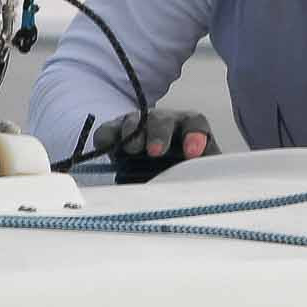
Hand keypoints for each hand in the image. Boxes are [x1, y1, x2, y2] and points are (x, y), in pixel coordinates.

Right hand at [90, 107, 212, 180]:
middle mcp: (163, 121)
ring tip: (133, 150)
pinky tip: (108, 147)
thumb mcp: (195, 171)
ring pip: (135, 121)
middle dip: (160, 134)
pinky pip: (107, 131)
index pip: (194, 124)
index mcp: (188, 127)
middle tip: (156, 152)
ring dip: (134, 134)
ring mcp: (137, 123)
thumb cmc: (178, 168)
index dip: (194, 135)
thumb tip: (199, 186)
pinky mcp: (113, 131)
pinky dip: (106, 138)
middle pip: (163, 120)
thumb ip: (199, 173)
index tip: (193, 153)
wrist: (149, 170)